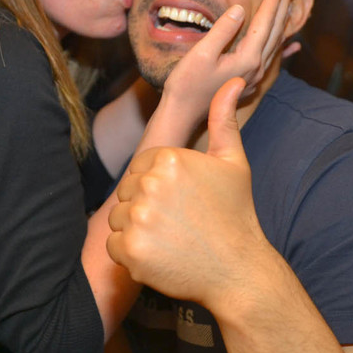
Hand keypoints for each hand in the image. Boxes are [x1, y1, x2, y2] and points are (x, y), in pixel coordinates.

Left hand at [107, 78, 271, 309]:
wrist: (239, 271)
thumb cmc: (235, 214)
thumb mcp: (233, 162)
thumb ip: (223, 120)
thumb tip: (233, 82)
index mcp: (169, 159)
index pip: (140, 168)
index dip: (158, 186)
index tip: (181, 202)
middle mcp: (150, 185)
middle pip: (127, 191)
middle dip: (145, 206)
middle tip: (177, 223)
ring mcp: (138, 218)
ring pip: (118, 217)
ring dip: (136, 229)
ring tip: (170, 238)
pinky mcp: (130, 250)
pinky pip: (113, 244)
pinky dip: (131, 254)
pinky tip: (160, 255)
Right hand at [160, 0, 309, 126]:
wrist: (183, 114)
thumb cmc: (187, 84)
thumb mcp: (201, 54)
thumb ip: (223, 30)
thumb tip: (240, 9)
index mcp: (247, 58)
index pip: (265, 22)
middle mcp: (256, 67)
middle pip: (275, 30)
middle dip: (282, 5)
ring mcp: (254, 76)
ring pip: (275, 43)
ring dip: (282, 21)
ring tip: (287, 3)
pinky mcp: (248, 81)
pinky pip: (271, 57)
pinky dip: (280, 43)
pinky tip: (290, 44)